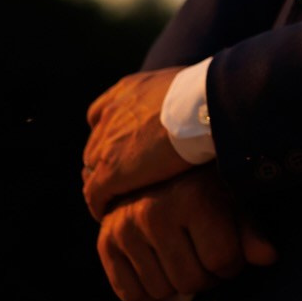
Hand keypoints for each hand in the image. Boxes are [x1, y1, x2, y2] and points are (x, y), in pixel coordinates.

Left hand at [84, 66, 191, 217]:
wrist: (205, 108)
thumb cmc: (209, 96)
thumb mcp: (186, 86)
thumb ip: (177, 96)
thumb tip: (198, 104)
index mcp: (127, 90)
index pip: (102, 114)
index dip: (109, 132)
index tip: (120, 146)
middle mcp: (111, 114)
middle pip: (95, 144)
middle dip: (104, 160)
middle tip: (120, 178)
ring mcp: (107, 144)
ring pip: (92, 170)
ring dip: (101, 184)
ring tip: (114, 199)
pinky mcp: (111, 172)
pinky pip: (94, 194)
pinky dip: (99, 205)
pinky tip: (106, 214)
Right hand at [96, 167, 277, 300]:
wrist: (154, 170)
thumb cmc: (204, 187)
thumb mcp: (232, 200)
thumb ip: (250, 231)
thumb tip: (269, 258)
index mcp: (192, 198)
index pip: (222, 261)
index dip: (232, 263)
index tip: (229, 249)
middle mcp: (154, 212)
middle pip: (191, 282)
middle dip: (205, 276)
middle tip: (204, 255)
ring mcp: (125, 229)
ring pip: (161, 292)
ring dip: (176, 282)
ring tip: (182, 255)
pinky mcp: (105, 243)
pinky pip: (131, 294)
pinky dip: (148, 289)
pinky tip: (158, 265)